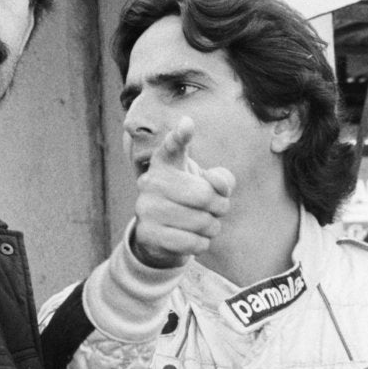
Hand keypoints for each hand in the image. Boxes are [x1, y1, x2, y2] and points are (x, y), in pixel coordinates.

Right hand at [132, 117, 234, 267]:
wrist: (162, 234)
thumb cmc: (190, 200)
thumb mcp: (209, 184)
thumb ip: (222, 179)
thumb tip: (218, 185)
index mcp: (165, 162)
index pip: (173, 145)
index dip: (181, 136)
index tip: (188, 125)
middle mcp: (150, 181)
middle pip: (203, 195)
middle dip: (220, 206)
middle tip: (218, 209)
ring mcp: (145, 207)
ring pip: (200, 221)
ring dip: (212, 227)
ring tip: (205, 224)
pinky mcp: (146, 233)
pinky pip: (192, 242)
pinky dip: (202, 243)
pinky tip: (195, 238)